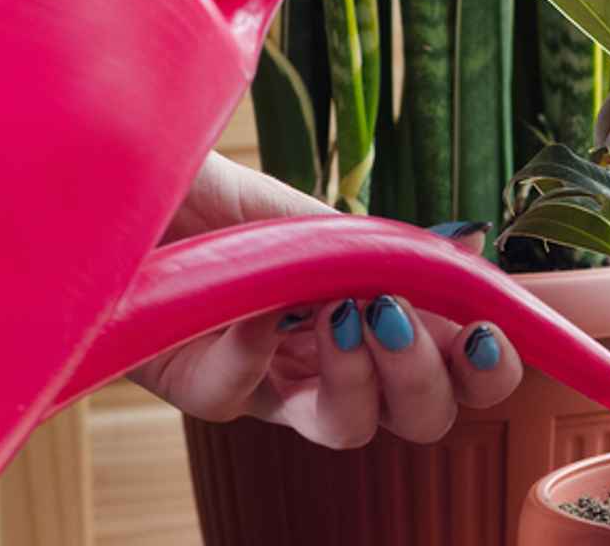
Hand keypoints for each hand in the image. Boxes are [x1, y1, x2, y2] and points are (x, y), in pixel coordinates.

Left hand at [125, 153, 524, 447]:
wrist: (119, 181)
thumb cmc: (214, 199)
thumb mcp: (309, 217)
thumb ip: (384, 248)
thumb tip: (475, 247)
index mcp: (371, 322)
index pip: (454, 373)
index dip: (485, 371)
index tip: (489, 334)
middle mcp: (326, 364)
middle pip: (418, 417)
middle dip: (429, 379)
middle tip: (400, 321)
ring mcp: (265, 384)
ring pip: (346, 428)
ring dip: (360, 377)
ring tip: (341, 316)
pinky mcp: (199, 387)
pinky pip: (238, 396)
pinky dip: (252, 349)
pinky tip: (249, 304)